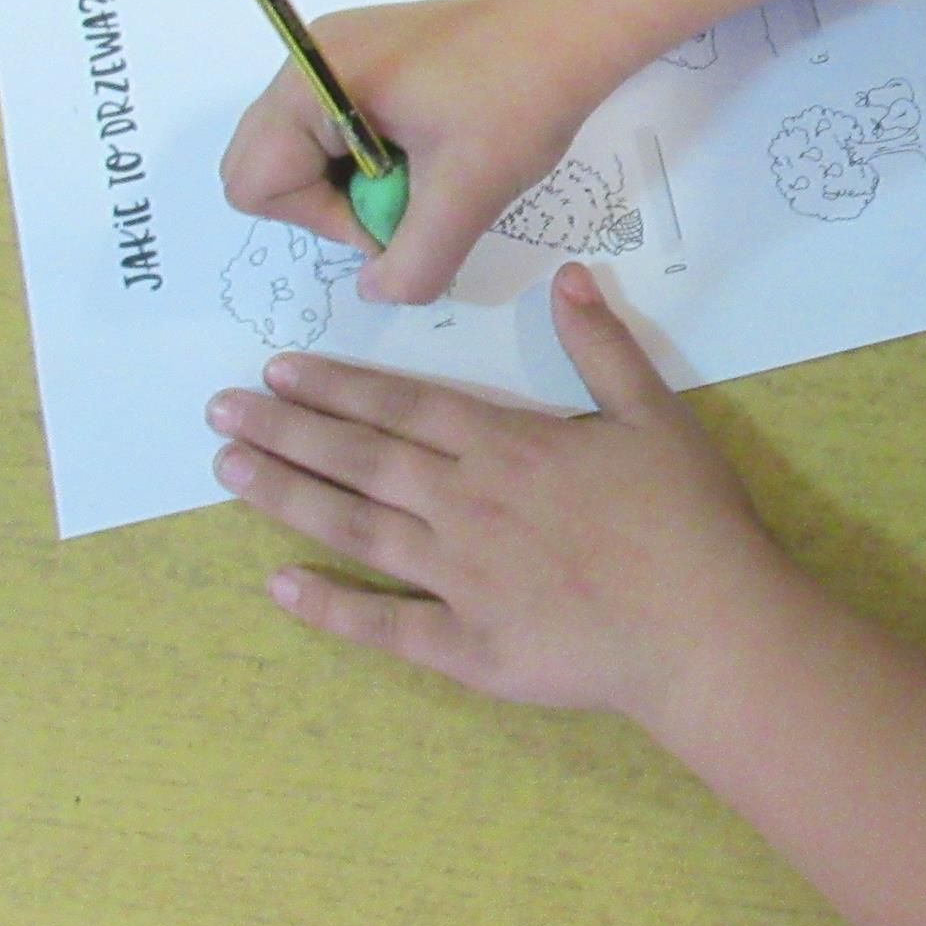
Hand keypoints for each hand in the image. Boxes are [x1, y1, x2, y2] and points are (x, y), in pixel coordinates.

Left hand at [207, 264, 792, 723]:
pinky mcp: (466, 646)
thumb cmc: (688, 519)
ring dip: (286, 498)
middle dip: (285, 431)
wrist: (705, 627)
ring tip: (228, 473)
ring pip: (354, 529)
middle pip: (360, 460)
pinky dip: (329, 607)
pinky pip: (384, 625)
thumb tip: (567, 278)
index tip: (278, 370)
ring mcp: (459, 579)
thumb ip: (603, 347)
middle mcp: (466, 505)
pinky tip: (280, 586)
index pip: (403, 407)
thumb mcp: (655, 414)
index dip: (336, 387)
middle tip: (220, 412)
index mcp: (509, 447)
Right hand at [216, 0, 608, 306]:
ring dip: (358, 182)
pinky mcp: (370, 59)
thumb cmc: (519, 94)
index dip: (322, 221)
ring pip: (306, 151)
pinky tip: (433, 149)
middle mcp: (309, 58)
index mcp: (313, 80)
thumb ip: (413, 262)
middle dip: (331, 204)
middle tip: (406, 197)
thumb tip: (377, 289)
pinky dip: (374, 156)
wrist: (575, 22)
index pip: (255, 183)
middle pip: (268, 165)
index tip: (393, 216)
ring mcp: (338, 54)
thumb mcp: (468, 194)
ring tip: (429, 171)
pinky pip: (338, 128)